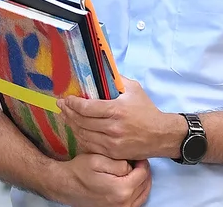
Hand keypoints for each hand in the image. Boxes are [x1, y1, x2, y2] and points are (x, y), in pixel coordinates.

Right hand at [40, 153, 151, 206]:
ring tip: (134, 171)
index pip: (143, 173)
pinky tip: (131, 183)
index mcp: (121, 189)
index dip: (142, 161)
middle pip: (145, 184)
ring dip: (142, 181)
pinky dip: (138, 191)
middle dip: (143, 171)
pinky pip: (136, 202)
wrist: (65, 186)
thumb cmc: (79, 171)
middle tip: (136, 161)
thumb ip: (119, 163)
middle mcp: (124, 203)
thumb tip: (132, 166)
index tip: (137, 155)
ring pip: (143, 194)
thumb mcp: (98, 160)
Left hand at [58, 77, 179, 161]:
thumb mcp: (134, 89)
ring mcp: (112, 143)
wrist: (161, 135)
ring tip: (65, 117)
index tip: (67, 99)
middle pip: (82, 121)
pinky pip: (90, 145)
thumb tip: (101, 69)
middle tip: (61, 106)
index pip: (87, 107)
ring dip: (71, 125)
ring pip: (83, 134)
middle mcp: (113, 128)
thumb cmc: (147, 110)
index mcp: (117, 110)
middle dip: (68, 112)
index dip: (73, 103)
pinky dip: (81, 137)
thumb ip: (116, 80)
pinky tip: (76, 129)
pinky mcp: (113, 153)